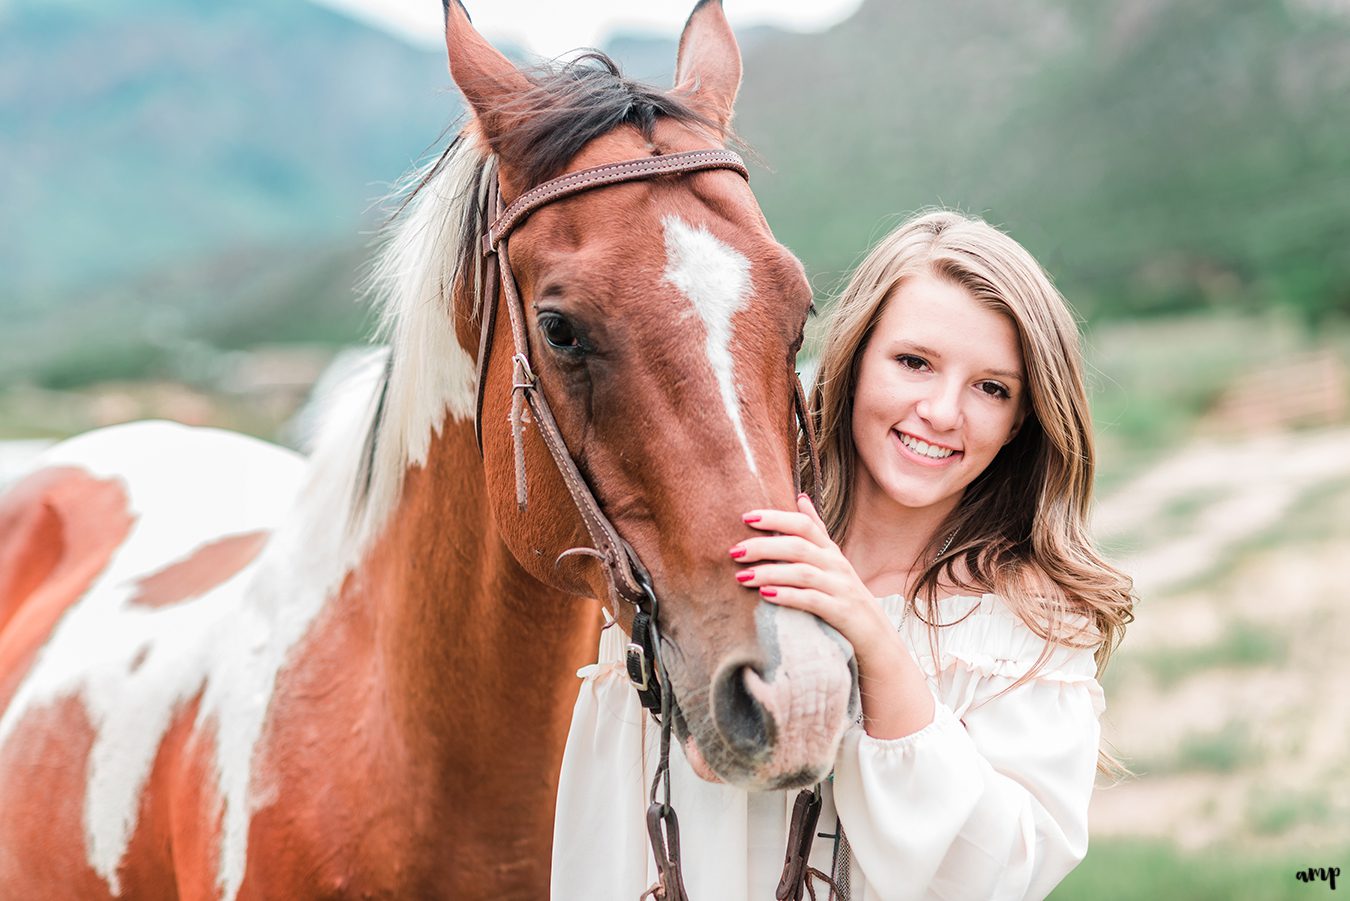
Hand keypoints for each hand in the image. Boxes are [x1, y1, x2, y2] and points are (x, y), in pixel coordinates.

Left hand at [730, 494, 893, 663]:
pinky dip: (788, 596)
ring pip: (802, 573)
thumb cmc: (846, 596)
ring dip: (769, 572)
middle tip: (734, 552)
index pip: (804, 524)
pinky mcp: (841, 612)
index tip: (746, 517)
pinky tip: (766, 596)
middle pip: (798, 547)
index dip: (776, 518)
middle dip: (763, 546)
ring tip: (742, 577)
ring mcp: (840, 588)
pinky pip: (812, 600)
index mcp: (831, 551)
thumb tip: (800, 497)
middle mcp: (837, 565)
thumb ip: (816, 531)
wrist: (877, 636)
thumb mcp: (833, 561)